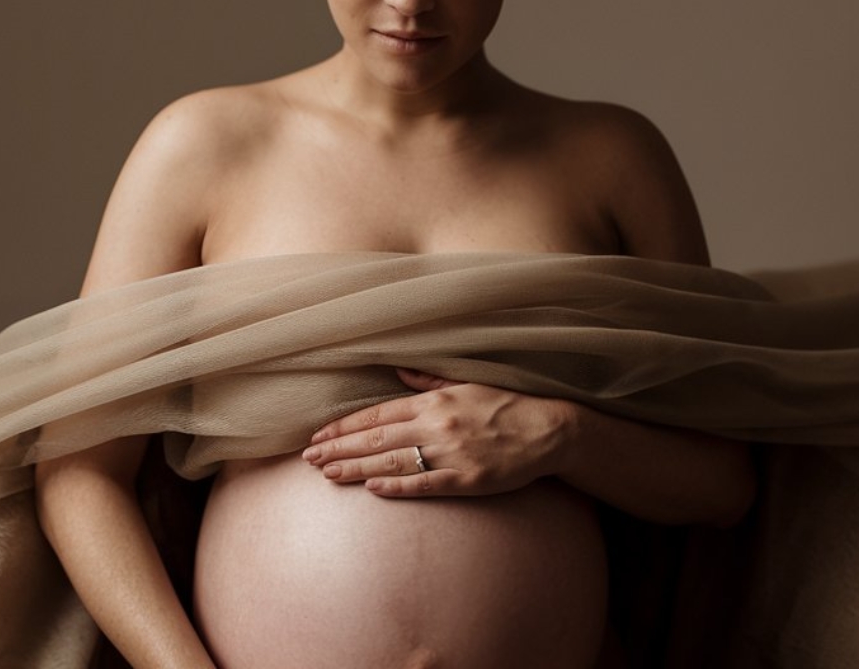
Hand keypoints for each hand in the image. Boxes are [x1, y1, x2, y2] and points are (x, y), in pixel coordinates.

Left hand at [301, 368, 573, 496]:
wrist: (550, 430)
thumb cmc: (507, 405)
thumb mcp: (466, 383)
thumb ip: (428, 379)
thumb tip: (398, 370)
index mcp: (434, 402)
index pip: (377, 415)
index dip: (344, 427)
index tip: (318, 437)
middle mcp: (437, 425)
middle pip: (376, 439)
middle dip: (339, 449)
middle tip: (308, 460)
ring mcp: (451, 454)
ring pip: (393, 463)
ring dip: (356, 469)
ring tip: (327, 474)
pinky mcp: (467, 480)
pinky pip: (425, 483)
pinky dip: (398, 486)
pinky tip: (373, 489)